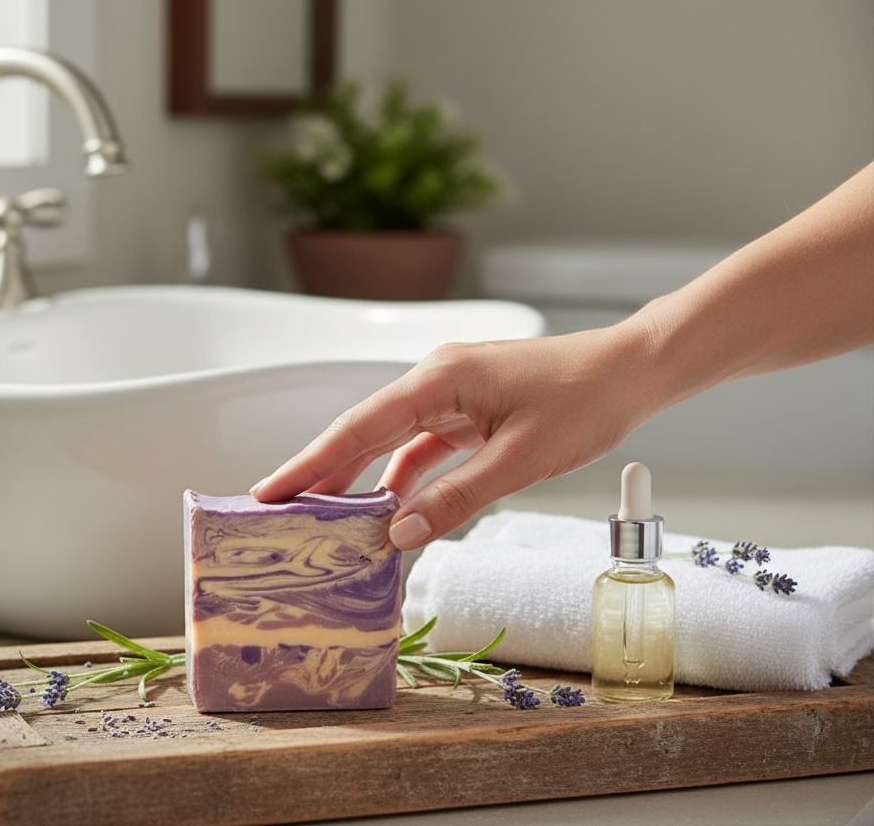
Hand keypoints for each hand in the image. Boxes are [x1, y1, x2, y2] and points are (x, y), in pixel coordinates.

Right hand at [251, 325, 655, 548]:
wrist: (632, 370)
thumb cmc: (585, 401)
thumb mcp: (520, 460)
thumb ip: (456, 498)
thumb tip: (400, 533)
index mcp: (440, 379)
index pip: (358, 427)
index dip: (310, 463)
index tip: (271, 491)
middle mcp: (436, 379)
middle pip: (363, 431)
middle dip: (322, 472)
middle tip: (282, 511)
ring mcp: (452, 392)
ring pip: (390, 439)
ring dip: (361, 476)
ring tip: (327, 515)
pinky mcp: (469, 407)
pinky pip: (422, 443)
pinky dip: (403, 474)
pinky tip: (391, 505)